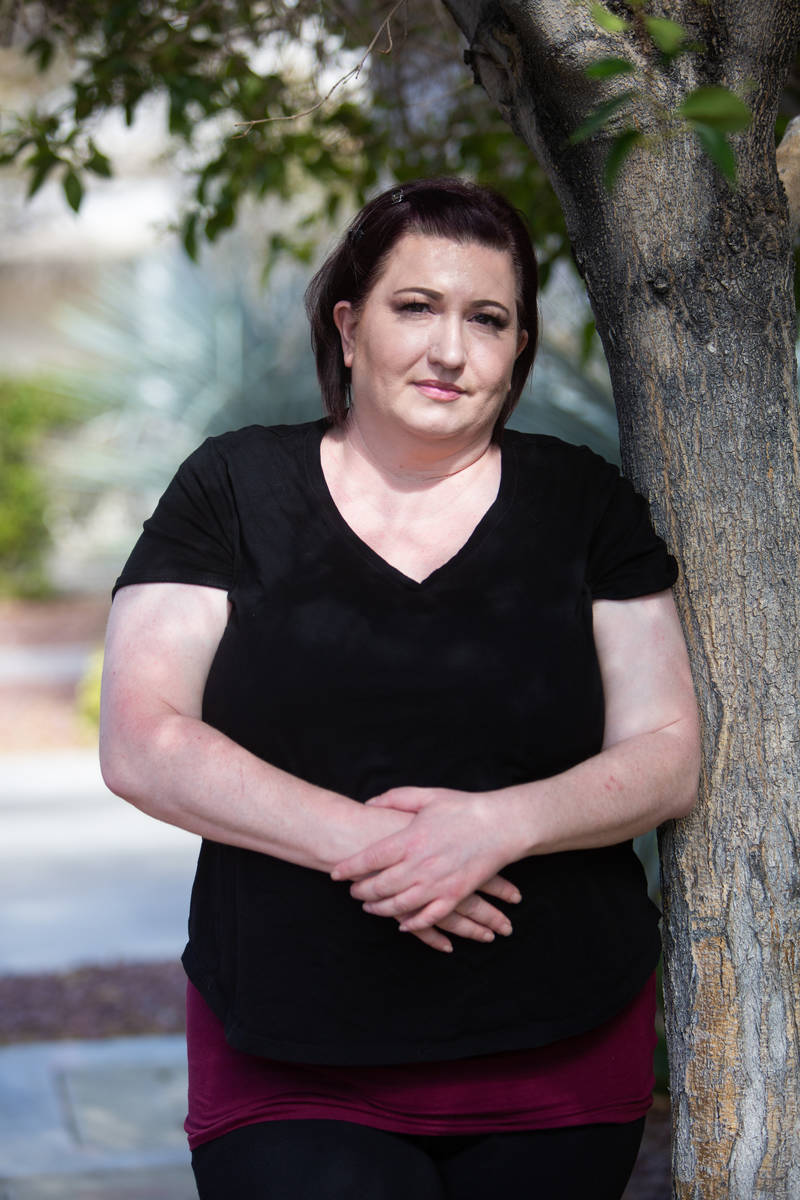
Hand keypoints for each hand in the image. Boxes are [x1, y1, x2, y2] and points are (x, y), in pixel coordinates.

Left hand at [331, 786, 520, 936]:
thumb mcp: (428, 795)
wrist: (502, 825)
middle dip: (361, 891)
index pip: (370, 858)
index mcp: (411, 838)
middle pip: (380, 885)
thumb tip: (369, 802)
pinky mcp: (455, 895)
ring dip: (380, 909)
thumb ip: (395, 798)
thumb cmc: (464, 808)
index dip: (349, 868)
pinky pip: (429, 916)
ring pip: (400, 905)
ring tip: (369, 907)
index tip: (335, 874)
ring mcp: (437, 883)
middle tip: (351, 892)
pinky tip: (402, 924)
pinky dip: (413, 924)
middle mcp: (420, 864)